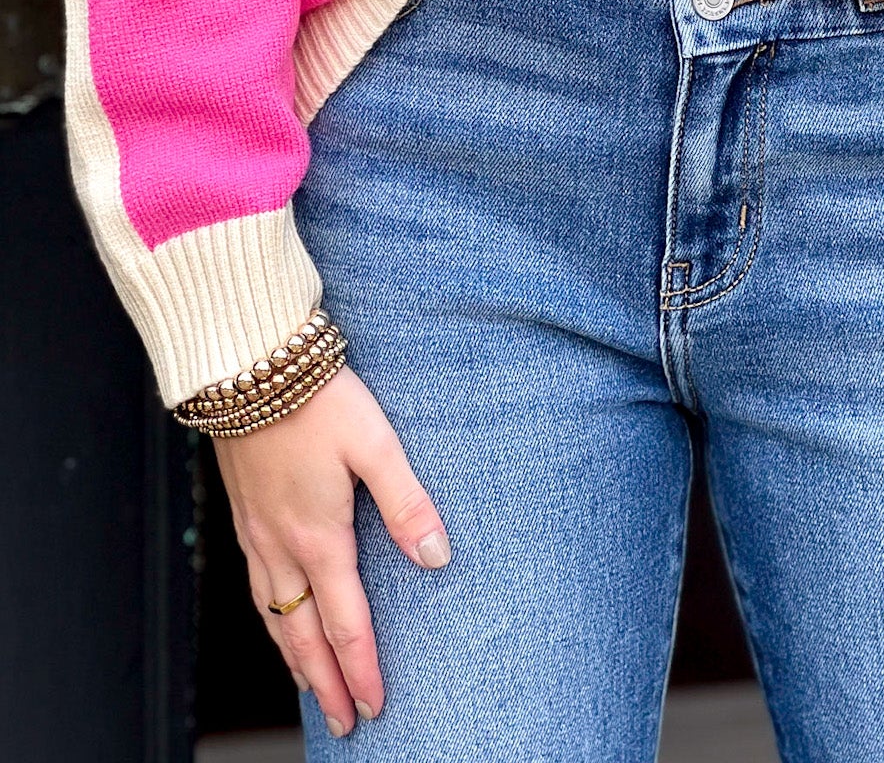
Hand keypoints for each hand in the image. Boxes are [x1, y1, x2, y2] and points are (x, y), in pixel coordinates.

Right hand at [214, 364, 449, 737]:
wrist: (247, 365)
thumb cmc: (317, 399)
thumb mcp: (376, 444)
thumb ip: (407, 502)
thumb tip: (437, 557)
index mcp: (318, 536)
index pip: (345, 622)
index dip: (361, 668)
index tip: (375, 705)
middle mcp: (281, 545)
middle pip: (302, 634)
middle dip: (325, 683)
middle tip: (345, 722)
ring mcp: (256, 532)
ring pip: (273, 615)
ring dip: (294, 657)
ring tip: (311, 688)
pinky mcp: (243, 513)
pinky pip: (256, 586)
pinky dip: (270, 619)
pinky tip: (277, 617)